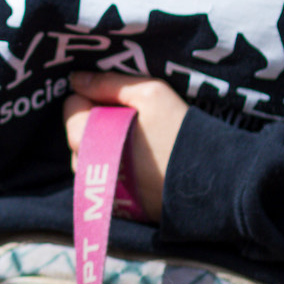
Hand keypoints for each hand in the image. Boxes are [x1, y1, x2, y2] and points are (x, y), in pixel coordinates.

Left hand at [62, 73, 188, 221]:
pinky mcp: (115, 204)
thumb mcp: (150, 94)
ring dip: (105, 142)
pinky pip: (104, 176)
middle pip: (77, 132)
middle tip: (133, 115)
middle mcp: (85, 169)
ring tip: (138, 137)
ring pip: (89, 156)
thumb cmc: (179, 132)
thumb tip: (77, 79)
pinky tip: (141, 158)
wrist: (212, 181)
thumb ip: (109, 84)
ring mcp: (100, 189)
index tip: (120, 96)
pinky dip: (115, 163)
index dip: (94, 95)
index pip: (71, 106)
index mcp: (87, 139)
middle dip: (98, 119)